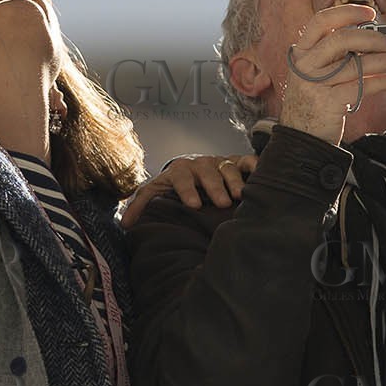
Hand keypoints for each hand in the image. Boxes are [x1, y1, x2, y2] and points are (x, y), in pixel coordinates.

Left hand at [120, 154, 257, 227]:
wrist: (193, 171)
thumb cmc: (175, 188)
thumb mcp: (156, 193)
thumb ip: (142, 206)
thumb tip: (125, 224)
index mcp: (179, 171)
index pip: (181, 177)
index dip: (187, 189)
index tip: (194, 205)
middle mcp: (200, 164)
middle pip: (207, 172)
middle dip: (214, 186)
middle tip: (222, 203)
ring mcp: (220, 162)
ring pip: (227, 167)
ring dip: (234, 181)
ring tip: (240, 197)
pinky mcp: (237, 162)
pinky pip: (247, 161)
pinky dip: (254, 166)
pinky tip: (260, 176)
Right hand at [278, 4, 385, 144]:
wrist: (301, 137)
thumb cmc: (314, 100)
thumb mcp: (315, 71)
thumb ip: (334, 54)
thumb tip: (372, 37)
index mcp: (302, 51)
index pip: (322, 21)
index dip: (347, 12)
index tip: (370, 12)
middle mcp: (305, 64)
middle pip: (341, 39)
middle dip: (372, 38)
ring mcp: (314, 84)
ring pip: (355, 65)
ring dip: (383, 61)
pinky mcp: (327, 103)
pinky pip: (360, 87)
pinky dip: (380, 82)